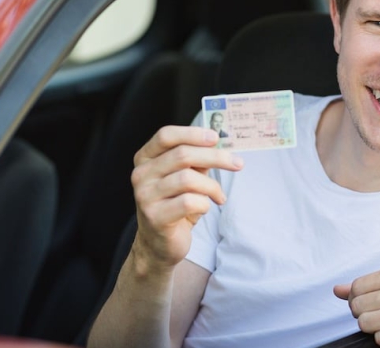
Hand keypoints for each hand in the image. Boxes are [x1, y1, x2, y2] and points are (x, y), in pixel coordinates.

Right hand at [130, 125, 243, 274]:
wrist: (159, 244)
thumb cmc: (175, 205)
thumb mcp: (185, 178)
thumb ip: (196, 161)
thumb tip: (218, 144)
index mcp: (145, 159)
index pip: (166, 136)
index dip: (192, 133)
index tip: (216, 137)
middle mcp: (141, 175)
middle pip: (182, 154)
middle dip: (216, 157)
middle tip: (238, 164)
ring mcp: (145, 196)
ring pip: (188, 178)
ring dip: (212, 186)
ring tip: (219, 196)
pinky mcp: (155, 217)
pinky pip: (189, 202)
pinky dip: (205, 203)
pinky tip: (206, 208)